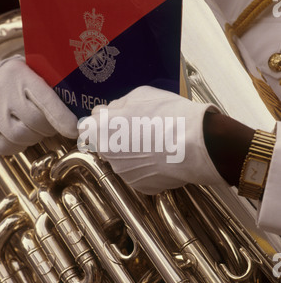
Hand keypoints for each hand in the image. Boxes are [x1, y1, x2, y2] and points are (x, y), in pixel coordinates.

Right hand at [0, 56, 77, 154]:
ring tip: (34, 127)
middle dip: (50, 127)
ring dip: (34, 137)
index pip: (46, 100)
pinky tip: (20, 135)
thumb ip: (52, 86)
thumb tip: (80, 112)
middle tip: (52, 124)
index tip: (75, 129)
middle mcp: (2, 91)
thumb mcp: (31, 71)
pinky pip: (6, 147)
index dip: (63, 118)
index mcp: (19, 73)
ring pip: (22, 136)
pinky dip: (18, 145)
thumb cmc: (14, 78)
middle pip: (36, 122)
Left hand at [78, 86, 226, 194]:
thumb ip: (118, 105)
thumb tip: (112, 110)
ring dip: (132, 153)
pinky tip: (162, 157)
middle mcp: (108, 154)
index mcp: (101, 129)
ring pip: (122, 161)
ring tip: (155, 143)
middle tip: (137, 130)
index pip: (87, 127)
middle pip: (104, 145)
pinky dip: (147, 167)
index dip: (100, 122)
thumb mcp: (139, 95)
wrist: (194, 143)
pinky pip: (139, 174)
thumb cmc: (168, 116)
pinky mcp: (141, 186)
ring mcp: (124, 173)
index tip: (111, 120)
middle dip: (115, 138)